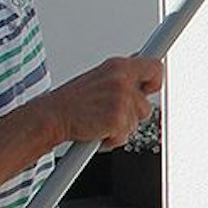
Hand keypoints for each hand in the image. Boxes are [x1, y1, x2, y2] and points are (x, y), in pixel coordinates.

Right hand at [40, 56, 162, 148]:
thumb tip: (140, 80)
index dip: (155, 81)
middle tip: (111, 115)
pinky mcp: (117, 119)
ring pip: (136, 122)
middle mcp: (121, 80)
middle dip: (132, 115)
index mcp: (118, 66)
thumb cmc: (72, 102)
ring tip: (100, 122)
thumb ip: (120, 78)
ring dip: (121, 128)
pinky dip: (112, 140)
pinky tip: (97, 132)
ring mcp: (120, 100)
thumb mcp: (98, 78)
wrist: (51, 116)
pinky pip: (125, 136)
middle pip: (146, 105)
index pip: (154, 67)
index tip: (151, 88)